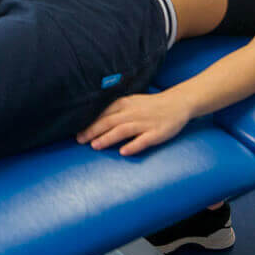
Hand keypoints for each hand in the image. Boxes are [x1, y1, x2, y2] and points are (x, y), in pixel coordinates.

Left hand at [76, 92, 192, 156]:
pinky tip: (124, 152)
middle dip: (93, 131)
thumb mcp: (131, 102)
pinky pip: (144, 140)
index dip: (89, 123)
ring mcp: (145, 123)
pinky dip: (133, 146)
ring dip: (108, 138)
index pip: (104, 113)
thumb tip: (94, 119)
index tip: (76, 131)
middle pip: (110, 122)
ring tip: (95, 146)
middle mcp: (133, 113)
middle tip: (79, 140)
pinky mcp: (157, 133)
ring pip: (123, 130)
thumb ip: (114, 109)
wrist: (178, 103)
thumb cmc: (150, 105)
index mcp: (125, 104)